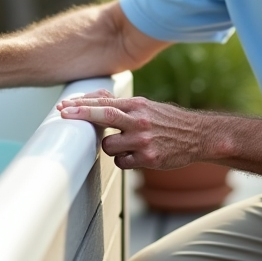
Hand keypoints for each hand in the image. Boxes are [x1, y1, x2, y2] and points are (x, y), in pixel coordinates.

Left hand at [57, 90, 204, 169]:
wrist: (199, 136)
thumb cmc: (168, 121)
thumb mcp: (146, 106)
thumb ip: (121, 105)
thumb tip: (94, 98)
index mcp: (138, 105)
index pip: (104, 102)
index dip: (82, 104)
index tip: (64, 106)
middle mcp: (140, 121)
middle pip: (103, 115)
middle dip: (80, 115)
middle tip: (62, 115)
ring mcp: (144, 140)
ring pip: (109, 146)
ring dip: (110, 148)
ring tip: (125, 145)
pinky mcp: (149, 159)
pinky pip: (122, 163)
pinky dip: (123, 160)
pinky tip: (135, 156)